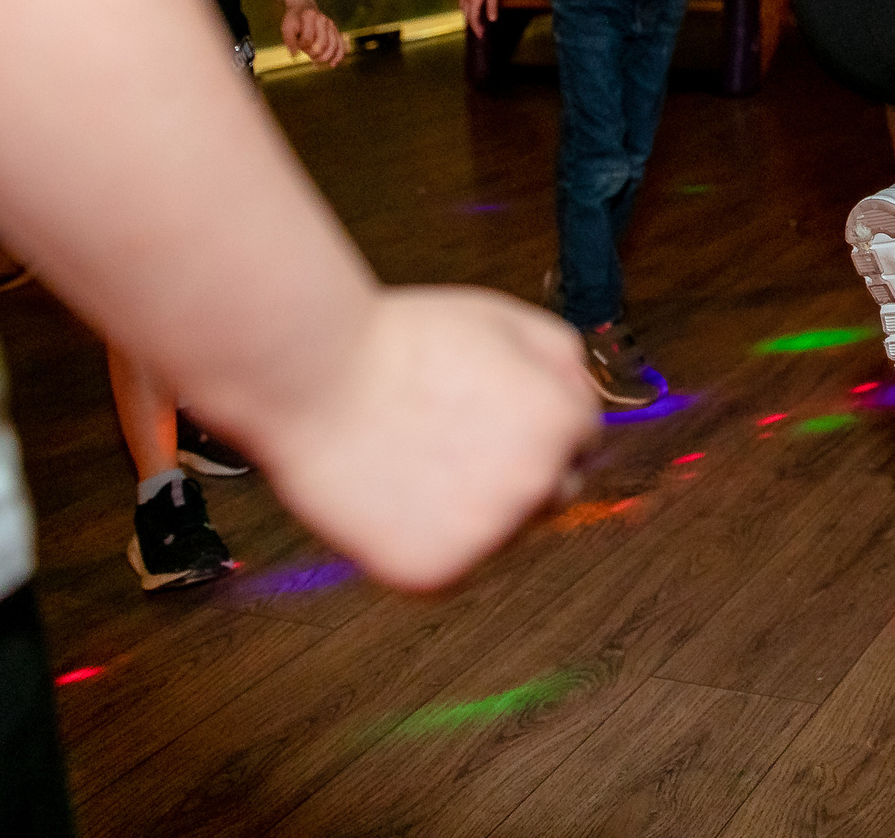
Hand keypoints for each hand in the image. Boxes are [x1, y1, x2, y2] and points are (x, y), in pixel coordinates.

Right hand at [224, 286, 600, 590]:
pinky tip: (392, 497)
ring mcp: (489, 536)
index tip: (492, 411)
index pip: (581, 438)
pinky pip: (450, 566)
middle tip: (450, 440)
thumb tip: (585, 403)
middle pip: (552, 492)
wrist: (310, 377)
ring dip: (473, 510)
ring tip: (412, 462)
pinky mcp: (437, 575)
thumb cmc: (397, 341)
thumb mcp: (502, 318)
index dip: (532, 418)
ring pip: (501, 533)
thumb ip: (563, 360)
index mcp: (561, 424)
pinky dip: (425, 542)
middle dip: (516, 470)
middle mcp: (537, 486)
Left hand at [281, 0, 347, 67]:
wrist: (303, 7)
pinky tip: (332, 64)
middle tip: (308, 55)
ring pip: (333, 45)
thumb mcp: (286, 27)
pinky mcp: (336, 31)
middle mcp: (323, 19)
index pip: (308, 38)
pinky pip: (340, 44)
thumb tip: (295, 56)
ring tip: (317, 63)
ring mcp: (331, 25)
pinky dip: (337, 56)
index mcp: (310, 15)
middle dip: (314, 53)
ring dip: (325, 57)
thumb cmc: (294, 20)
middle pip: (322, 43)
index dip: (302, 45)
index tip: (297, 45)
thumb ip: (289, 40)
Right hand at [458, 0, 501, 36]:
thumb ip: (492, 7)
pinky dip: (465, 7)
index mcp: (473, 1)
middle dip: (472, 24)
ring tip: (475, 20)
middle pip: (466, 15)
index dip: (477, 28)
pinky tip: (470, 5)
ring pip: (462, 8)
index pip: (473, 19)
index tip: (481, 36)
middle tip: (479, 30)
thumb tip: (492, 20)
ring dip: (468, 16)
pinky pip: (461, 0)